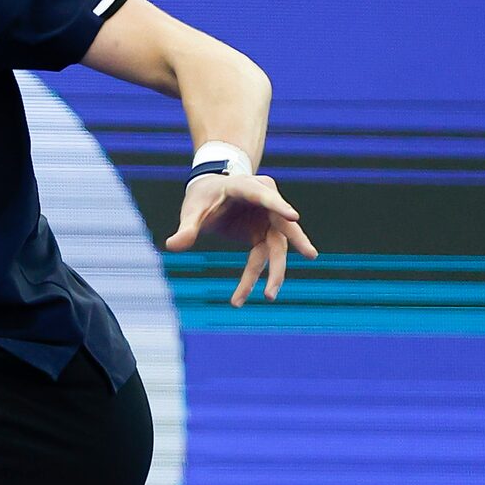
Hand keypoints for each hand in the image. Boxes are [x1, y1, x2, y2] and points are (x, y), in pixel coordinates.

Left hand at [164, 172, 318, 305]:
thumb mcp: (192, 209)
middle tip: (311, 255)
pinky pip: (263, 257)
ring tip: (268, 297)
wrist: (211, 191)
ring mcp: (269, 219)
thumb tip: (172, 245)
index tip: (294, 216)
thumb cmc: (203, 196)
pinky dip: (254, 277)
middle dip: (296, 242)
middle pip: (283, 225)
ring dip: (273, 272)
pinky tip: (241, 297)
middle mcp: (266, 202)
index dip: (279, 206)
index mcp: (247, 187)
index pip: (265, 196)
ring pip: (277, 248)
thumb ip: (187, 227)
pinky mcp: (265, 234)